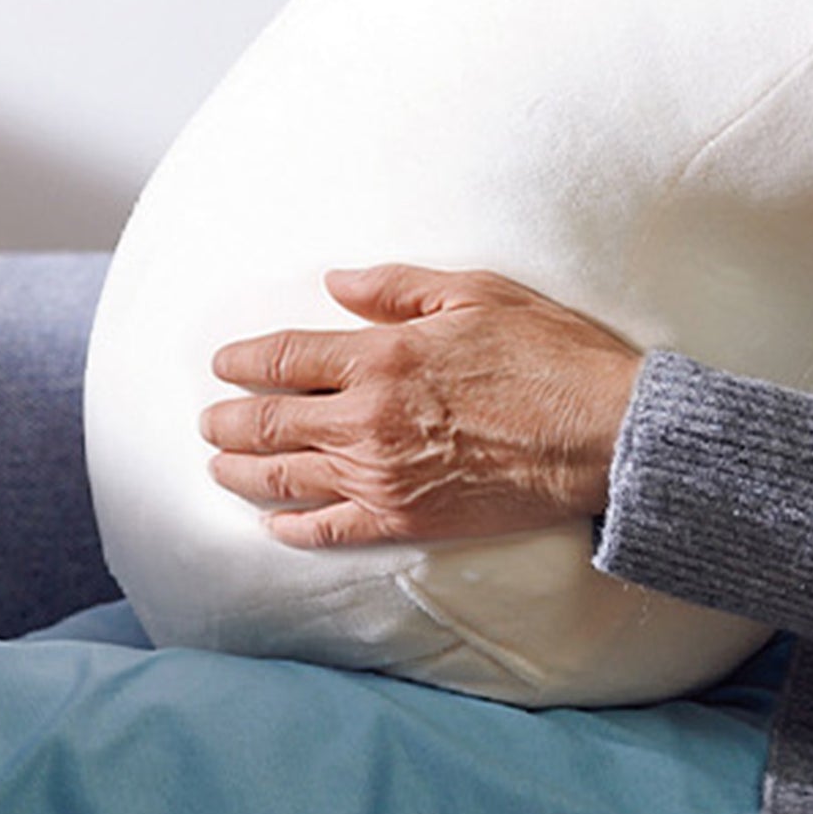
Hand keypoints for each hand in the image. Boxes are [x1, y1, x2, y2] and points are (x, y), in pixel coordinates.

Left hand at [201, 265, 643, 550]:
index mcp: (382, 356)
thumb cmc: (550, 355)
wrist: (602, 434)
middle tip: (210, 420)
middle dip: (230, 420)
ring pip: (287, 478)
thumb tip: (337, 282)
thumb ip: (398, 288)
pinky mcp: (406, 520)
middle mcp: (367, 420)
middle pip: (271, 422)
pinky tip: (275, 524)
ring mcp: (382, 477)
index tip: (224, 364)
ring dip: (243, 471)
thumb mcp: (476, 293)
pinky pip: (330, 531)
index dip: (245, 360)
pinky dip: (293, 528)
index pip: (286, 358)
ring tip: (219, 466)